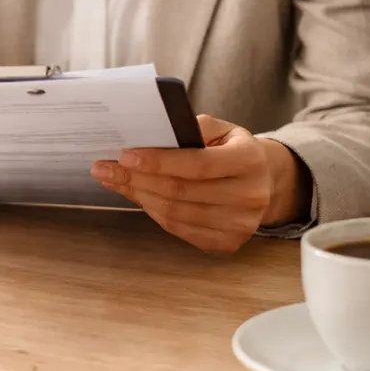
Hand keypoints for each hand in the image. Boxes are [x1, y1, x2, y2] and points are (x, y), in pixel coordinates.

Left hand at [91, 115, 311, 253]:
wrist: (264, 182)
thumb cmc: (232, 150)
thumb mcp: (222, 129)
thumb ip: (191, 127)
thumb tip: (150, 135)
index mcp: (249, 161)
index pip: (197, 164)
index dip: (158, 161)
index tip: (125, 155)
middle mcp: (250, 196)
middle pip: (181, 191)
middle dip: (137, 179)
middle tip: (105, 168)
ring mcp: (240, 224)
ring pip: (175, 213)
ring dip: (139, 196)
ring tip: (115, 180)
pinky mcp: (227, 243)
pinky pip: (179, 229)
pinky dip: (153, 212)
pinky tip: (138, 196)